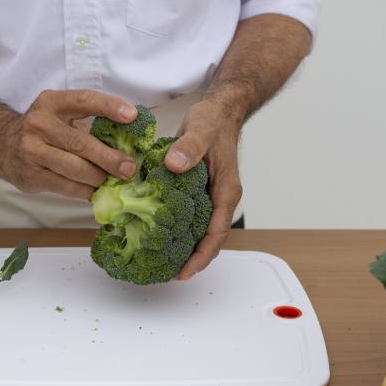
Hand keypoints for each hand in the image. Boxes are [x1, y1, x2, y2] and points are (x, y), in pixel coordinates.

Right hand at [0, 90, 138, 199]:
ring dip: (99, 178)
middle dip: (109, 157)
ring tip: (114, 181)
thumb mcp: (59, 115)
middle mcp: (39, 124)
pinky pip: (66, 186)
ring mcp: (32, 151)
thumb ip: (87, 122)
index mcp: (52, 103)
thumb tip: (129, 142)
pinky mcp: (31, 175)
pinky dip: (85, 190)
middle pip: (80, 143)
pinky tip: (96, 191)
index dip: (108, 107)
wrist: (0, 143)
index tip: (131, 116)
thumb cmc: (43, 129)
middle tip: (129, 168)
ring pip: (74, 168)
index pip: (84, 100)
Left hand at [164, 99, 242, 279]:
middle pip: (210, 240)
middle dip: (193, 260)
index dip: (202, 255)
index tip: (186, 271)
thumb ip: (190, 146)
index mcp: (226, 190)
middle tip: (168, 275)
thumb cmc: (213, 120)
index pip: (217, 232)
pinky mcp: (199, 192)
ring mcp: (211, 197)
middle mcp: (221, 198)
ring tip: (162, 263)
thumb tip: (175, 165)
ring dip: (186, 249)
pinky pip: (191, 218)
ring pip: (201, 231)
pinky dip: (179, 231)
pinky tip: (159, 236)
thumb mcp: (201, 128)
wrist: (221, 110)